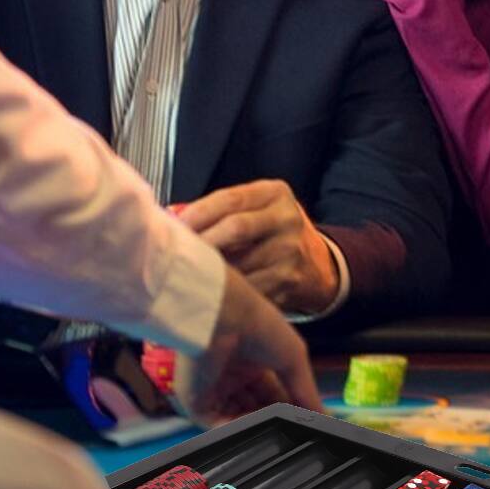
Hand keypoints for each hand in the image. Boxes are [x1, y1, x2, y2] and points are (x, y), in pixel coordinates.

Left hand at [175, 180, 338, 314]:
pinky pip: (248, 290)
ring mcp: (290, 252)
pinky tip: (212, 293)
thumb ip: (222, 210)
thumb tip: (172, 217)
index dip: (199, 212)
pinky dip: (227, 294)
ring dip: (211, 272)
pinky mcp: (288, 283)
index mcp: (276, 194)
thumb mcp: (257, 208)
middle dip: (203, 242)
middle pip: (236, 228)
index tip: (176, 225)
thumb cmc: (272, 232)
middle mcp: (287, 219)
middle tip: (179, 253)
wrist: (317, 265)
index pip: (231, 199)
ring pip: (239, 263)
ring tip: (191, 273)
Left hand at [178, 264, 322, 423]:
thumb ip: (306, 392)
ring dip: (255, 428)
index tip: (304, 427)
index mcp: (255, 365)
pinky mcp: (196, 400)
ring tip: (274, 434)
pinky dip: (234, 430)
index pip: (272, 396)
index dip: (287, 411)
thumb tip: (326, 418)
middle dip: (271, 421)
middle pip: (255, 410)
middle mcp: (233, 378)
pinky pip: (215, 424)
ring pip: (236, 420)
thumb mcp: (294, 358)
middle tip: (290, 435)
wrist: (226, 317)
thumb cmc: (263, 328)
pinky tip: (253, 431)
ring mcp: (213, 390)